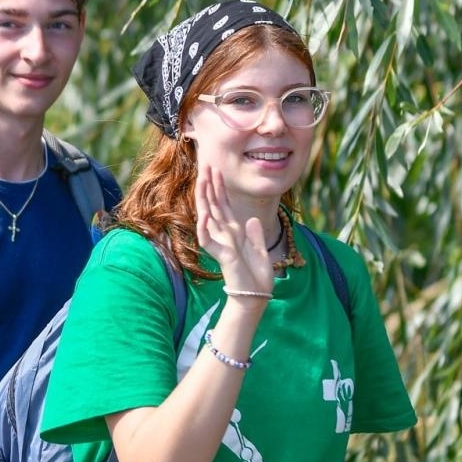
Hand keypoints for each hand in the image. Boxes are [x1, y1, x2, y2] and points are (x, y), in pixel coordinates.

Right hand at [194, 166, 271, 297]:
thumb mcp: (259, 250)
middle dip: (209, 185)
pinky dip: (205, 227)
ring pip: (208, 217)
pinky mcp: (222, 255)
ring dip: (205, 199)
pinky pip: (208, 240)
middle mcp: (224, 235)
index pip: (223, 204)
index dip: (219, 187)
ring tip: (202, 181)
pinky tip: (204, 214)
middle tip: (206, 165)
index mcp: (233, 232)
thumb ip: (254, 235)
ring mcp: (221, 244)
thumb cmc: (256, 276)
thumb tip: (251, 219)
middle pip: (213, 205)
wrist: (255, 296)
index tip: (215, 169)